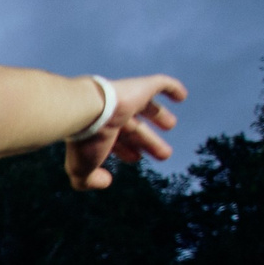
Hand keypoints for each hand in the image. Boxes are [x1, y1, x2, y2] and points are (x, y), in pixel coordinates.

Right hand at [65, 73, 185, 191]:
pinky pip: (160, 83)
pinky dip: (172, 88)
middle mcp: (111, 114)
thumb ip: (90, 180)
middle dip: (147, 140)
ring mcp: (126, 99)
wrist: (84, 111)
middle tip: (163, 154)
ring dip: (158, 116)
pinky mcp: (140, 86)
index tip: (136, 158)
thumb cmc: (84, 141)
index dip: (125, 149)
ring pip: (146, 107)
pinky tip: (182, 96)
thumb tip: (106, 181)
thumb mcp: (82, 169)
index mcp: (97, 131)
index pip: (114, 140)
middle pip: (134, 127)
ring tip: (171, 125)